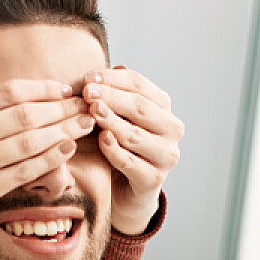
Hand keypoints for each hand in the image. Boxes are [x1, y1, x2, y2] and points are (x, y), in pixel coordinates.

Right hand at [0, 57, 97, 259]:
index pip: (6, 92)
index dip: (41, 88)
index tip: (62, 89)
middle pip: (24, 114)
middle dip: (61, 108)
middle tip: (85, 105)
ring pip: (29, 141)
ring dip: (63, 131)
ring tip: (86, 125)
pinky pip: (24, 171)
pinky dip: (49, 160)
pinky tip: (67, 150)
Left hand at [82, 66, 183, 234]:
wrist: (126, 191)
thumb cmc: (120, 147)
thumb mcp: (118, 118)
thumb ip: (116, 96)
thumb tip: (112, 68)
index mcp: (164, 108)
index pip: (140, 85)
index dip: (113, 79)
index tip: (88, 77)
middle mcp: (171, 130)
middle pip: (140, 108)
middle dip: (111, 98)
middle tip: (87, 92)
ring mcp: (166, 156)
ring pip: (136, 135)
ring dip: (112, 121)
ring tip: (91, 110)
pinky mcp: (154, 179)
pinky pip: (130, 162)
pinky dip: (114, 150)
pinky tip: (101, 139)